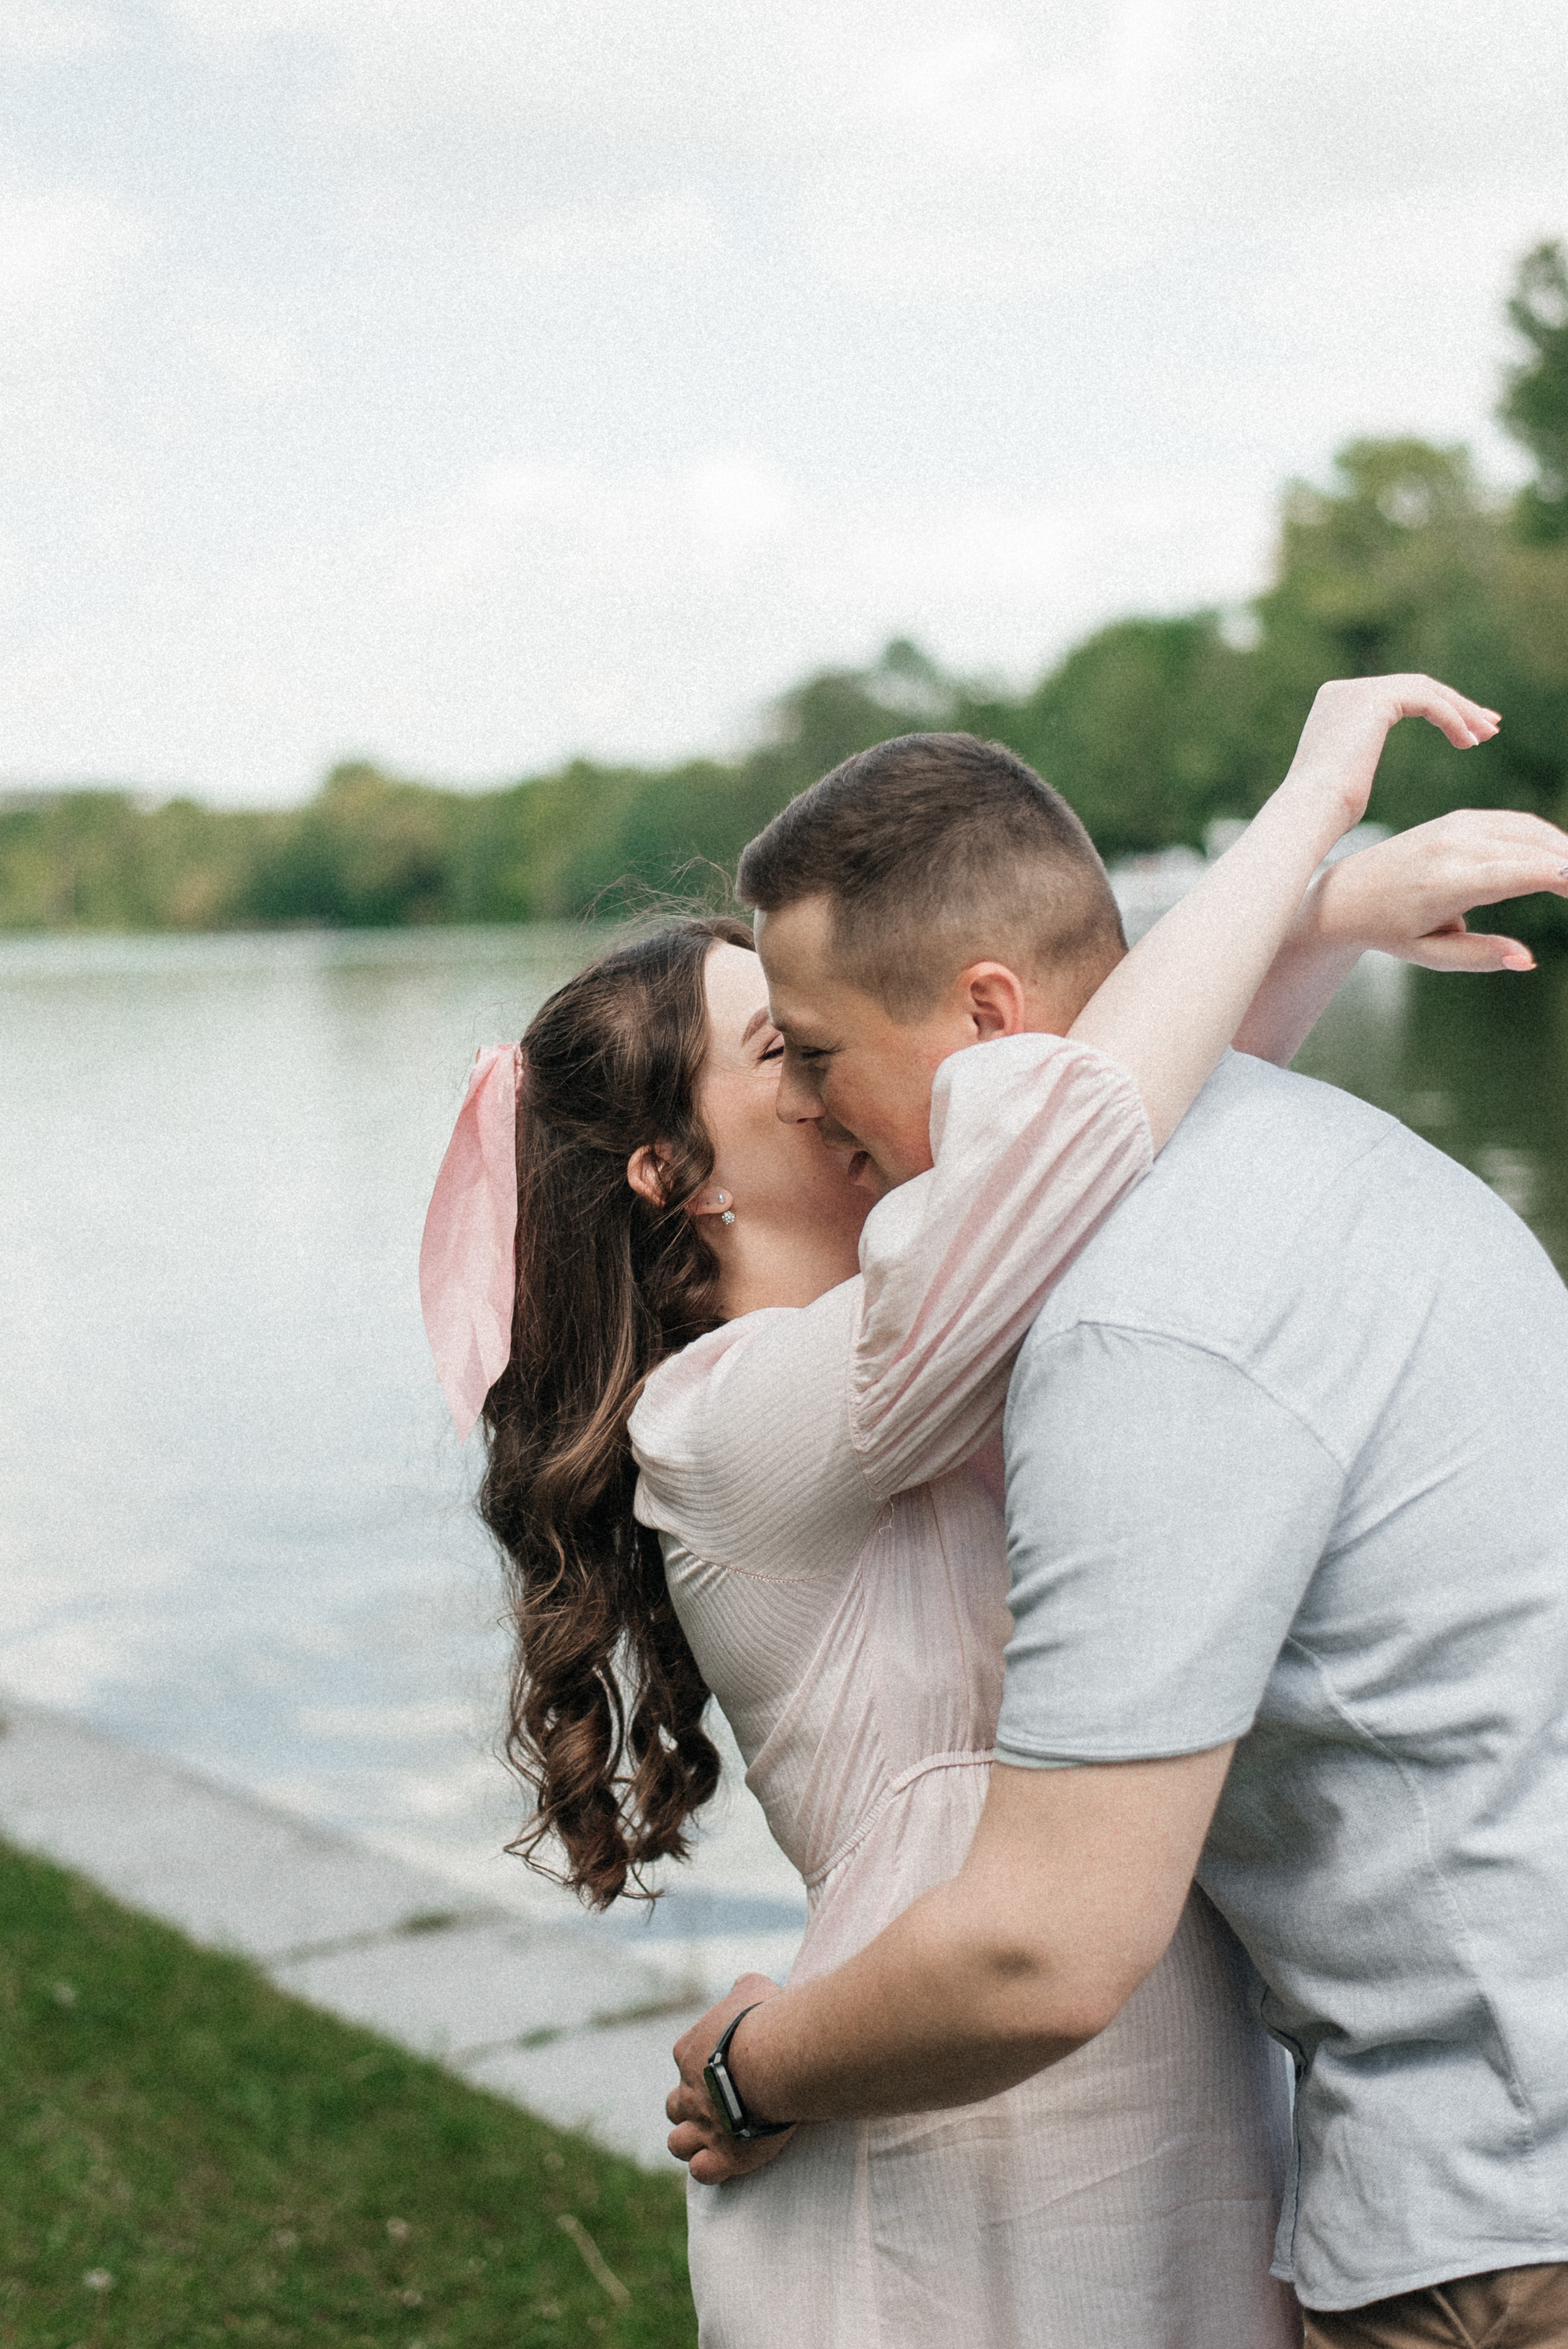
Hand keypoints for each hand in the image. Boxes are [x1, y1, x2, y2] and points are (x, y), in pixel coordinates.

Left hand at [666, 1974, 794, 2185]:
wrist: (776, 2058)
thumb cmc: (765, 2020)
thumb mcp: (753, 1989)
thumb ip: (742, 1989)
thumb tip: (743, 1987)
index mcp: (689, 2052)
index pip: (681, 2061)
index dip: (698, 2067)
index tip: (722, 2067)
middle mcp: (688, 2091)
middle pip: (673, 2105)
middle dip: (689, 2109)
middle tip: (719, 2107)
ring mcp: (702, 2126)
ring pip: (678, 2143)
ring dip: (692, 2143)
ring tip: (717, 2140)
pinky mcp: (723, 2155)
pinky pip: (702, 2172)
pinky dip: (709, 2169)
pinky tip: (725, 2162)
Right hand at [1284, 675, 1500, 837]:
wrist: (1308, 814)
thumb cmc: (1325, 815)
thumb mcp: (1344, 779)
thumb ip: (1355, 761)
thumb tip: (1357, 777)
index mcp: (1336, 704)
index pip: (1399, 697)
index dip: (1439, 710)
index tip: (1467, 731)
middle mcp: (1344, 690)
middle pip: (1417, 688)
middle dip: (1457, 706)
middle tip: (1489, 726)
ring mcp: (1357, 690)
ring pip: (1427, 690)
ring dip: (1462, 712)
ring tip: (1487, 735)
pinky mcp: (1375, 699)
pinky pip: (1428, 702)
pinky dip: (1453, 720)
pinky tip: (1470, 742)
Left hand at [1310, 807, 1567, 968]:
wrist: (1349, 893)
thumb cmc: (1391, 931)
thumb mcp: (1429, 954)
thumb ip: (1479, 956)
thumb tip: (1527, 960)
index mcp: (1446, 883)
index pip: (1515, 874)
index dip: (1557, 876)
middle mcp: (1453, 847)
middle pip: (1531, 848)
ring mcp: (1457, 826)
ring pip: (1528, 830)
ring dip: (1561, 848)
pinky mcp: (1460, 818)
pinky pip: (1514, 823)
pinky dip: (1543, 837)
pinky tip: (1558, 857)